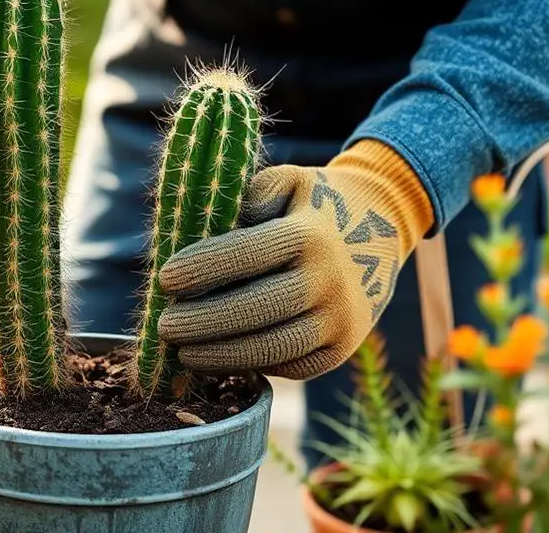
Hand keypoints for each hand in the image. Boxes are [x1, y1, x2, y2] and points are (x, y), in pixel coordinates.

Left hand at [156, 140, 434, 379]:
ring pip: (273, 349)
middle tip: (165, 326)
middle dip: (204, 322)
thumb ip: (247, 200)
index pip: (247, 255)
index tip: (165, 279)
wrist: (383, 224)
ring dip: (221, 356)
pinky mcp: (342, 350)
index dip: (203, 269)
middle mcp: (329, 279)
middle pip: (257, 310)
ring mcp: (340, 319)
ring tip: (183, 352)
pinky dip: (252, 366)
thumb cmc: (313, 203)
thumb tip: (205, 238)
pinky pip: (291, 367)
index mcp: (310, 234)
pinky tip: (219, 359)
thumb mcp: (285, 181)